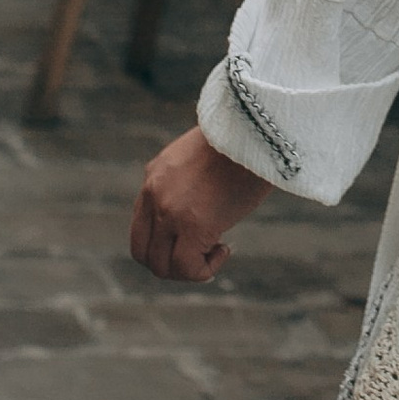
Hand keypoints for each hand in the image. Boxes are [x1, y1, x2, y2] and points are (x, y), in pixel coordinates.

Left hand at [130, 126, 267, 284]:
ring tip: (217, 250)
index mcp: (154, 175)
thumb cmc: (242, 140)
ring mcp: (169, 212)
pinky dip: (204, 270)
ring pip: (161, 266)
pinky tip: (225, 249)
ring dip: (188, 269)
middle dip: (171, 262)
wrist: (256, 129)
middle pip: (143, 252)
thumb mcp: (201, 155)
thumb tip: (200, 207)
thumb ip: (187, 180)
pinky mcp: (192, 225)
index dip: (165, 241)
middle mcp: (154, 195)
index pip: (142, 225)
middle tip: (203, 254)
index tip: (195, 237)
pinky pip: (187, 268)